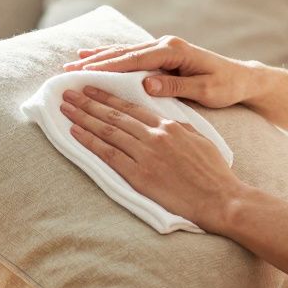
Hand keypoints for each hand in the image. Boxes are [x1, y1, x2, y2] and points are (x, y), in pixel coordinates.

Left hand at [59, 84, 247, 235]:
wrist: (221, 199)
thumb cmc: (213, 173)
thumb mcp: (199, 140)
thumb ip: (178, 128)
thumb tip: (164, 121)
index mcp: (169, 125)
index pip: (131, 107)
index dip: (108, 97)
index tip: (91, 88)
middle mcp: (155, 136)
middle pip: (114, 116)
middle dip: (88, 102)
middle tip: (68, 92)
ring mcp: (146, 155)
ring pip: (108, 131)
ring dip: (83, 117)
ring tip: (66, 108)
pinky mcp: (140, 175)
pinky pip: (109, 155)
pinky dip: (90, 141)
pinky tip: (75, 132)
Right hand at [62, 36, 256, 108]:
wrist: (242, 78)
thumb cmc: (226, 86)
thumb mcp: (205, 90)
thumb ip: (176, 87)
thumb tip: (147, 84)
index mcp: (174, 51)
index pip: (135, 60)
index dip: (108, 67)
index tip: (84, 73)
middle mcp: (166, 44)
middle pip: (124, 52)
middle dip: (95, 61)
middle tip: (67, 70)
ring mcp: (163, 47)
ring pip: (125, 52)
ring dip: (99, 57)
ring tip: (73, 62)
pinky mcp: (162, 55)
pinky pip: (132, 55)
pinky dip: (112, 56)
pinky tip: (94, 57)